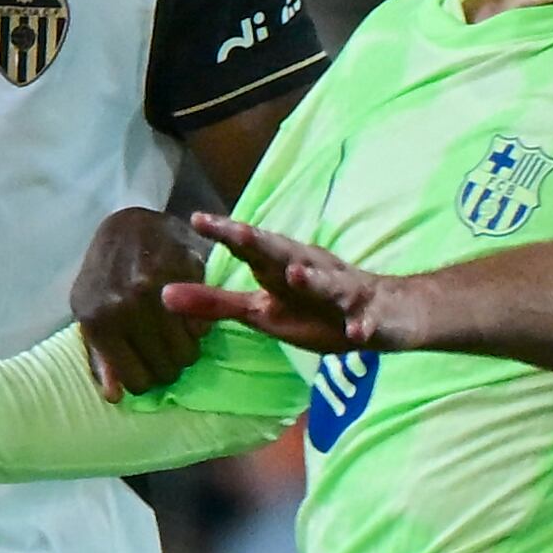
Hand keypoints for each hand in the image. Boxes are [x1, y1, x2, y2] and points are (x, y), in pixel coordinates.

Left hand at [71, 206, 209, 398]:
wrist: (125, 224)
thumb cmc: (103, 273)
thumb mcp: (88, 312)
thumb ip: (100, 356)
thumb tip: (115, 396)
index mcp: (100, 321)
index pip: (138, 381)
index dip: (145, 380)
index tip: (148, 369)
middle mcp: (128, 306)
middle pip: (167, 370)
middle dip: (168, 368)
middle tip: (166, 354)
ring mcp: (160, 288)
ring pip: (188, 352)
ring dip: (186, 351)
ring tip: (178, 338)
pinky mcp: (186, 274)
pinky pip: (203, 324)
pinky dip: (198, 327)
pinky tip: (188, 316)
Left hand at [186, 212, 386, 357]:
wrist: (389, 313)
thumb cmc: (317, 310)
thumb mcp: (262, 311)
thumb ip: (216, 304)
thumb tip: (162, 295)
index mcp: (283, 268)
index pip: (251, 247)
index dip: (227, 234)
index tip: (198, 219)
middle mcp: (313, 271)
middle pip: (286, 255)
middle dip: (262, 243)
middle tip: (236, 230)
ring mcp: (345, 294)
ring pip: (329, 284)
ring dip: (313, 280)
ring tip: (295, 274)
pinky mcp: (372, 318)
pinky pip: (367, 323)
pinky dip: (363, 326)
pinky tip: (357, 333)